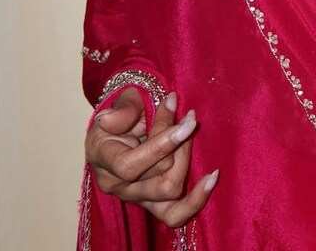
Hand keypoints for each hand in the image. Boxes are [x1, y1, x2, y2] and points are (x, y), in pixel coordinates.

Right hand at [84, 87, 218, 227]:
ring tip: (192, 130)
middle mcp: (117, 185)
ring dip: (187, 159)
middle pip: (158, 176)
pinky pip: (174, 214)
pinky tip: (212, 177)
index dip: (162, 144)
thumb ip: (123, 108)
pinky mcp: (153, 203)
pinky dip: (196, 200)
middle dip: (180, 144)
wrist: (124, 126)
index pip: (131, 165)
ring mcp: (136, 197)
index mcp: (103, 159)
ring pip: (170, 190)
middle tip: (188, 117)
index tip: (187, 121)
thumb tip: (111, 120)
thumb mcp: (123, 100)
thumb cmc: (124, 111)